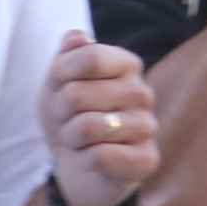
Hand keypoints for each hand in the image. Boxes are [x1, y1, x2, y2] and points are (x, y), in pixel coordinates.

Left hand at [41, 28, 157, 205]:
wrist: (77, 168)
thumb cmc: (70, 118)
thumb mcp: (58, 82)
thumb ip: (67, 54)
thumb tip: (77, 37)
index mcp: (127, 65)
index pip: (89, 57)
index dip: (59, 76)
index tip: (59, 89)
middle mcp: (143, 93)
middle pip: (78, 94)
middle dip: (58, 112)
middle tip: (67, 122)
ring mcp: (147, 127)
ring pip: (86, 127)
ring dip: (69, 138)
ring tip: (78, 141)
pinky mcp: (146, 160)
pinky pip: (100, 156)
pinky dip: (83, 160)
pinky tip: (91, 160)